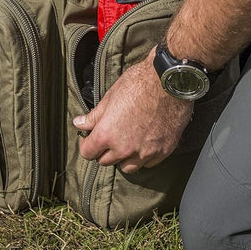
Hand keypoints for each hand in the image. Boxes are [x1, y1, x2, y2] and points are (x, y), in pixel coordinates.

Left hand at [73, 50, 193, 172]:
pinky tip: (145, 142)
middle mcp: (124, 148)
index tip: (90, 138)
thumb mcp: (110, 97)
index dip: (87, 145)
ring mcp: (145, 152)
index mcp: (107, 134)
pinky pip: (148, 163)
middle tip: (110, 137)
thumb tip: (80, 123)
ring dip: (124, 158)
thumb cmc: (140, 84)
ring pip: (128, 167)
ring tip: (127, 143)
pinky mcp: (163, 151)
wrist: (170, 81)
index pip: (88, 153)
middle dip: (104, 151)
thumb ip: (94, 116)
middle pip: (106, 162)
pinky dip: (144, 156)